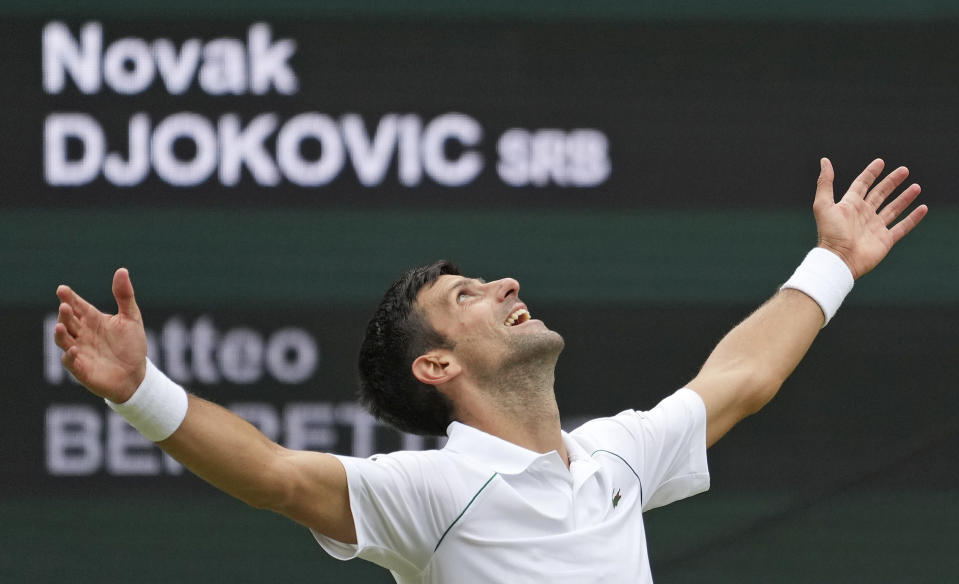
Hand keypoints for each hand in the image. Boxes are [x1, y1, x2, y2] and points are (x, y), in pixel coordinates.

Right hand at [54, 268, 147, 402]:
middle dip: (65, 314)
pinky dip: (70, 356)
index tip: (62, 289)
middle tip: (65, 306)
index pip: (77, 306)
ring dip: (60, 333)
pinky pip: (71, 362)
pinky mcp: (81, 369)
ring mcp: (80, 351)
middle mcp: (83, 334)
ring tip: (60, 326)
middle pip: (68, 321)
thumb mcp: (131, 318)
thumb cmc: (131, 346)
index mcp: (93, 319)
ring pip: (63, 340)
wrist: (136, 375)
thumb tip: (122, 270)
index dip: (69, 298)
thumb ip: (124, 296)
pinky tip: (73, 350)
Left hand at [813, 158, 927, 279]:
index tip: (880, 162)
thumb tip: (825, 161)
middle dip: (892, 182)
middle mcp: (863, 214)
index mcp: (850, 205)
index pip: (862, 184)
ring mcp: (875, 227)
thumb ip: (825, 183)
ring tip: (916, 186)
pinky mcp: (885, 240)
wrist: (839, 260)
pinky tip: (922, 208)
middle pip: (880, 194)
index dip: (870, 173)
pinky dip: (913, 218)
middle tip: (904, 170)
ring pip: (893, 208)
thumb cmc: (830, 233)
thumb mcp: (823, 204)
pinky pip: (902, 227)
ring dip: (904, 197)